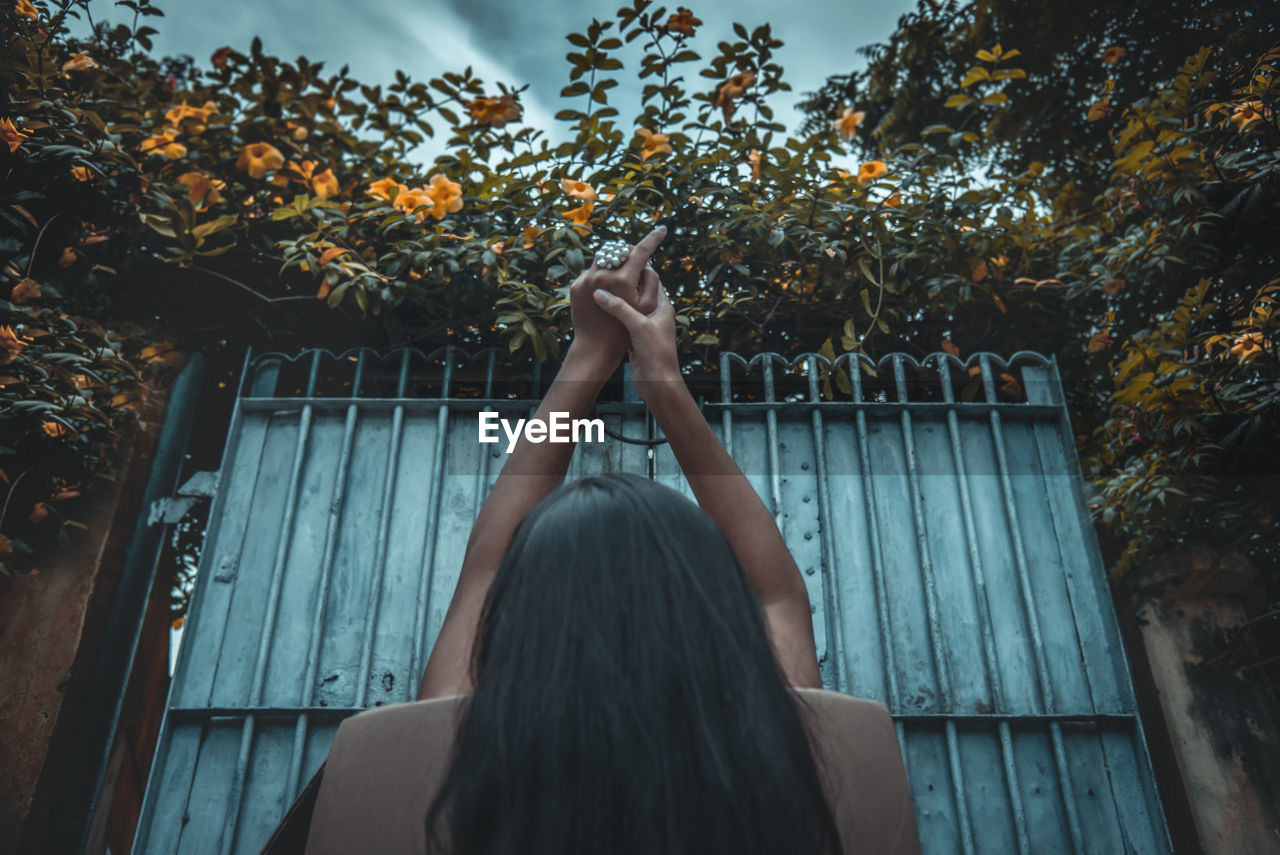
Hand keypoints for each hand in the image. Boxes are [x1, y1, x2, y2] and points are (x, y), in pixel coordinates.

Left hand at [567, 225, 666, 367]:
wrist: (595, 347)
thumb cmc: (626, 329)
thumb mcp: (647, 307)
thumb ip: (651, 280)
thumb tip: (646, 262)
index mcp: (622, 279)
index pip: (642, 250)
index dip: (654, 238)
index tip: (662, 229)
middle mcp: (602, 274)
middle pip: (620, 249)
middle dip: (632, 253)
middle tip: (639, 266)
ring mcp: (586, 278)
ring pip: (604, 256)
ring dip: (615, 262)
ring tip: (622, 278)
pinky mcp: (576, 285)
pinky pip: (592, 271)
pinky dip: (602, 275)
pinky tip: (607, 292)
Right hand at [591, 263, 681, 391]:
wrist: (658, 383)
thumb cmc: (655, 353)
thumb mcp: (638, 326)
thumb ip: (619, 307)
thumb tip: (598, 292)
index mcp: (663, 307)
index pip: (651, 279)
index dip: (638, 267)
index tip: (621, 258)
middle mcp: (655, 314)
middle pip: (639, 290)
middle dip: (624, 281)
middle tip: (606, 270)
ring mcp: (645, 327)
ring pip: (629, 306)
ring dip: (617, 298)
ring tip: (600, 286)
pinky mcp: (636, 339)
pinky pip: (623, 321)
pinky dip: (613, 314)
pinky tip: (599, 310)